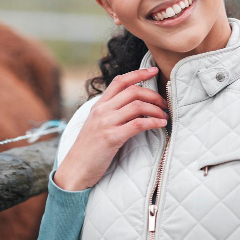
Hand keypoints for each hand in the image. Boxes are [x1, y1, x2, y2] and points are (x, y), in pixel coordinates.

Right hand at [55, 67, 168, 190]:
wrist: (75, 169)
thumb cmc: (89, 149)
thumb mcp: (96, 125)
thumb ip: (111, 113)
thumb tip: (134, 105)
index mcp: (98, 106)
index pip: (120, 81)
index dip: (138, 73)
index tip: (153, 70)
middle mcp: (101, 111)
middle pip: (133, 91)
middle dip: (153, 94)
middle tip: (164, 103)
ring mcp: (105, 123)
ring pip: (137, 105)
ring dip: (156, 109)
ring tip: (164, 116)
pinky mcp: (111, 137)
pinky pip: (138, 124)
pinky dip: (153, 122)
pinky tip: (160, 125)